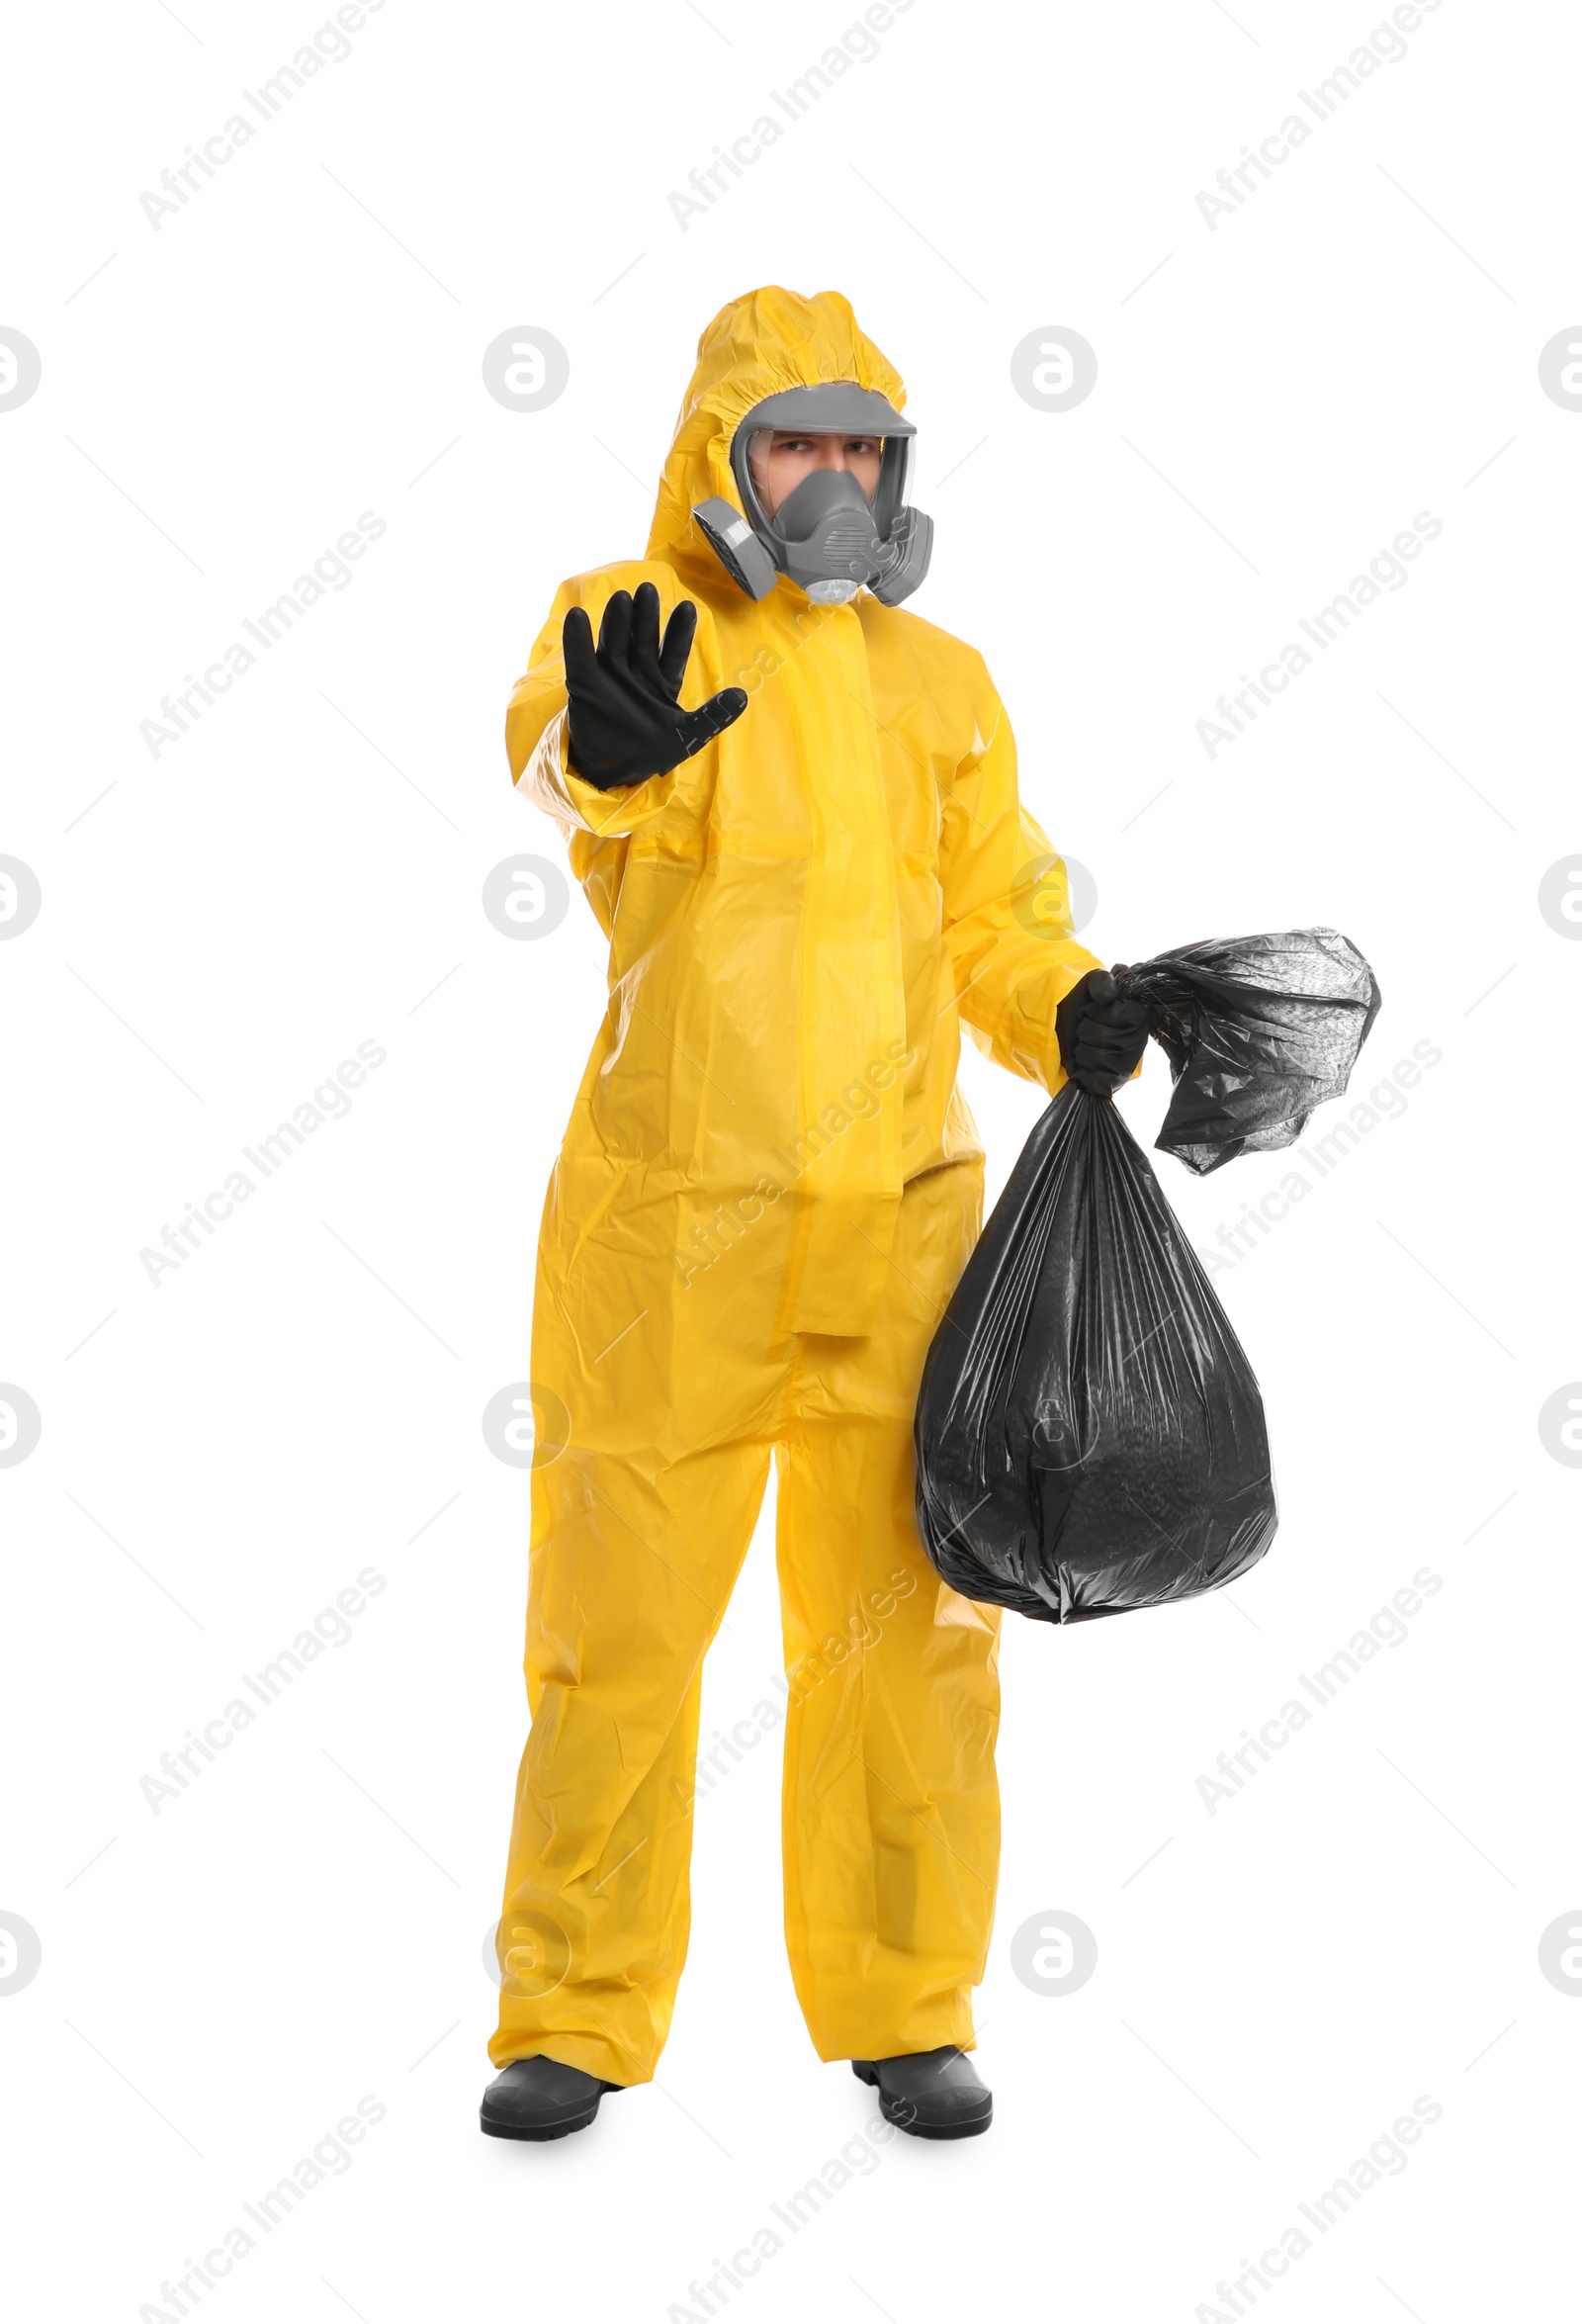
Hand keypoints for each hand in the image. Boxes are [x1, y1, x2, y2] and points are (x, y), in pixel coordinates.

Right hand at [562, 583, 748, 790]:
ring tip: (621, 599)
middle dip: (646, 617)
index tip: (688, 607)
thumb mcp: (689, 736)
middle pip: (644, 639)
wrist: (614, 772)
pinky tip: (577, 617)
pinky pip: (581, 658)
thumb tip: (743, 695)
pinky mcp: (585, 684)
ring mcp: (611, 675)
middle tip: (648, 590)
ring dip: (617, 621)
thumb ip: (714, 716)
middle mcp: (638, 672)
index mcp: (664, 681)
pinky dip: (577, 640)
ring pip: (615, 642)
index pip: (675, 651)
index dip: (680, 630)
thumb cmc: (653, 751)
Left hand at [1056, 968, 1151, 1095]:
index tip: (1095, 1011)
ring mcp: (1128, 1064)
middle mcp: (1138, 1041)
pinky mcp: (1117, 1082)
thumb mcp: (1092, 984)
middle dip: (1083, 1031)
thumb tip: (1107, 994)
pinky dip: (1081, 1072)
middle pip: (1097, 1035)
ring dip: (1081, 1050)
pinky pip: (1093, 1079)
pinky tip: (1085, 1065)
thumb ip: (1101, 981)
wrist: (1069, 1031)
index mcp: (1138, 1015)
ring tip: (1087, 1046)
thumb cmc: (1086, 1007)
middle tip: (1088, 1030)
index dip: (1093, 1011)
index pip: (1110, 1013)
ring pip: (1091, 1056)